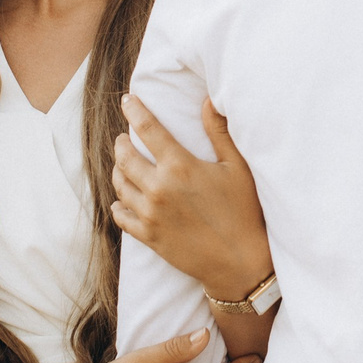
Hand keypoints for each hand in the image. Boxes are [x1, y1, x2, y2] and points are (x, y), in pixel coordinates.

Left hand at [112, 94, 272, 302]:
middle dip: (121, 143)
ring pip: (120, 186)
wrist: (240, 262)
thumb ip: (219, 131)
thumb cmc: (245, 211)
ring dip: (117, 171)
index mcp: (180, 166)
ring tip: (122, 165)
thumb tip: (208, 99)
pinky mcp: (149, 237)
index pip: (147, 129)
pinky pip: (122, 216)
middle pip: (125, 157)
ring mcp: (151, 214)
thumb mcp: (237, 167)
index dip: (135, 110)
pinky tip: (121, 201)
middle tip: (123, 138)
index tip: (128, 100)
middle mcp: (159, 188)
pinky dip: (118, 205)